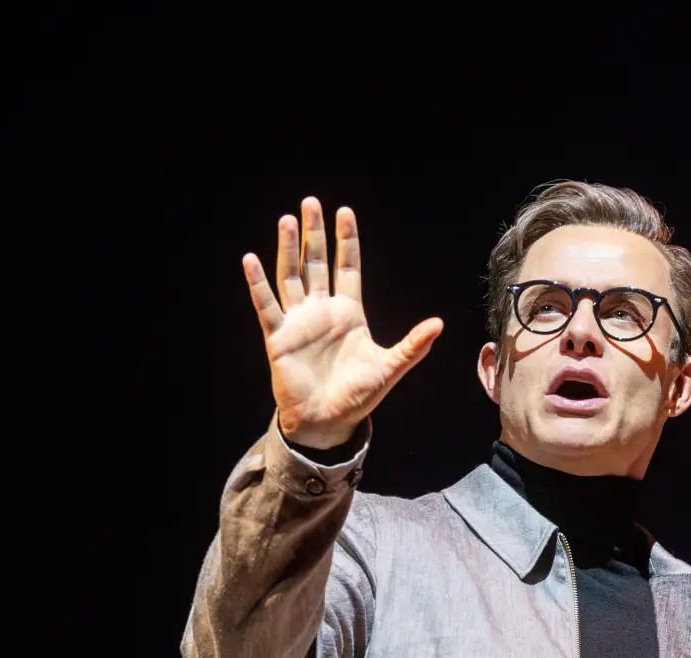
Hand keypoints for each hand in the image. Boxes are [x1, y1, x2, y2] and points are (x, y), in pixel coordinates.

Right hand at [243, 197, 443, 449]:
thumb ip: (413, 346)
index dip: (346, 240)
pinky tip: (251, 260)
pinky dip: (258, 283)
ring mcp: (299, 322)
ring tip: (287, 220)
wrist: (328, 422)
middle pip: (317, 263)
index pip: (348, 267)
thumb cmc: (357, 397)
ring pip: (291, 276)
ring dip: (288, 249)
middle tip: (311, 202)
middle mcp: (322, 311)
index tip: (345, 212)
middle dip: (315, 233)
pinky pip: (267, 305)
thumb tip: (439, 324)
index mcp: (349, 313)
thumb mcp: (389, 368)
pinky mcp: (279, 337)